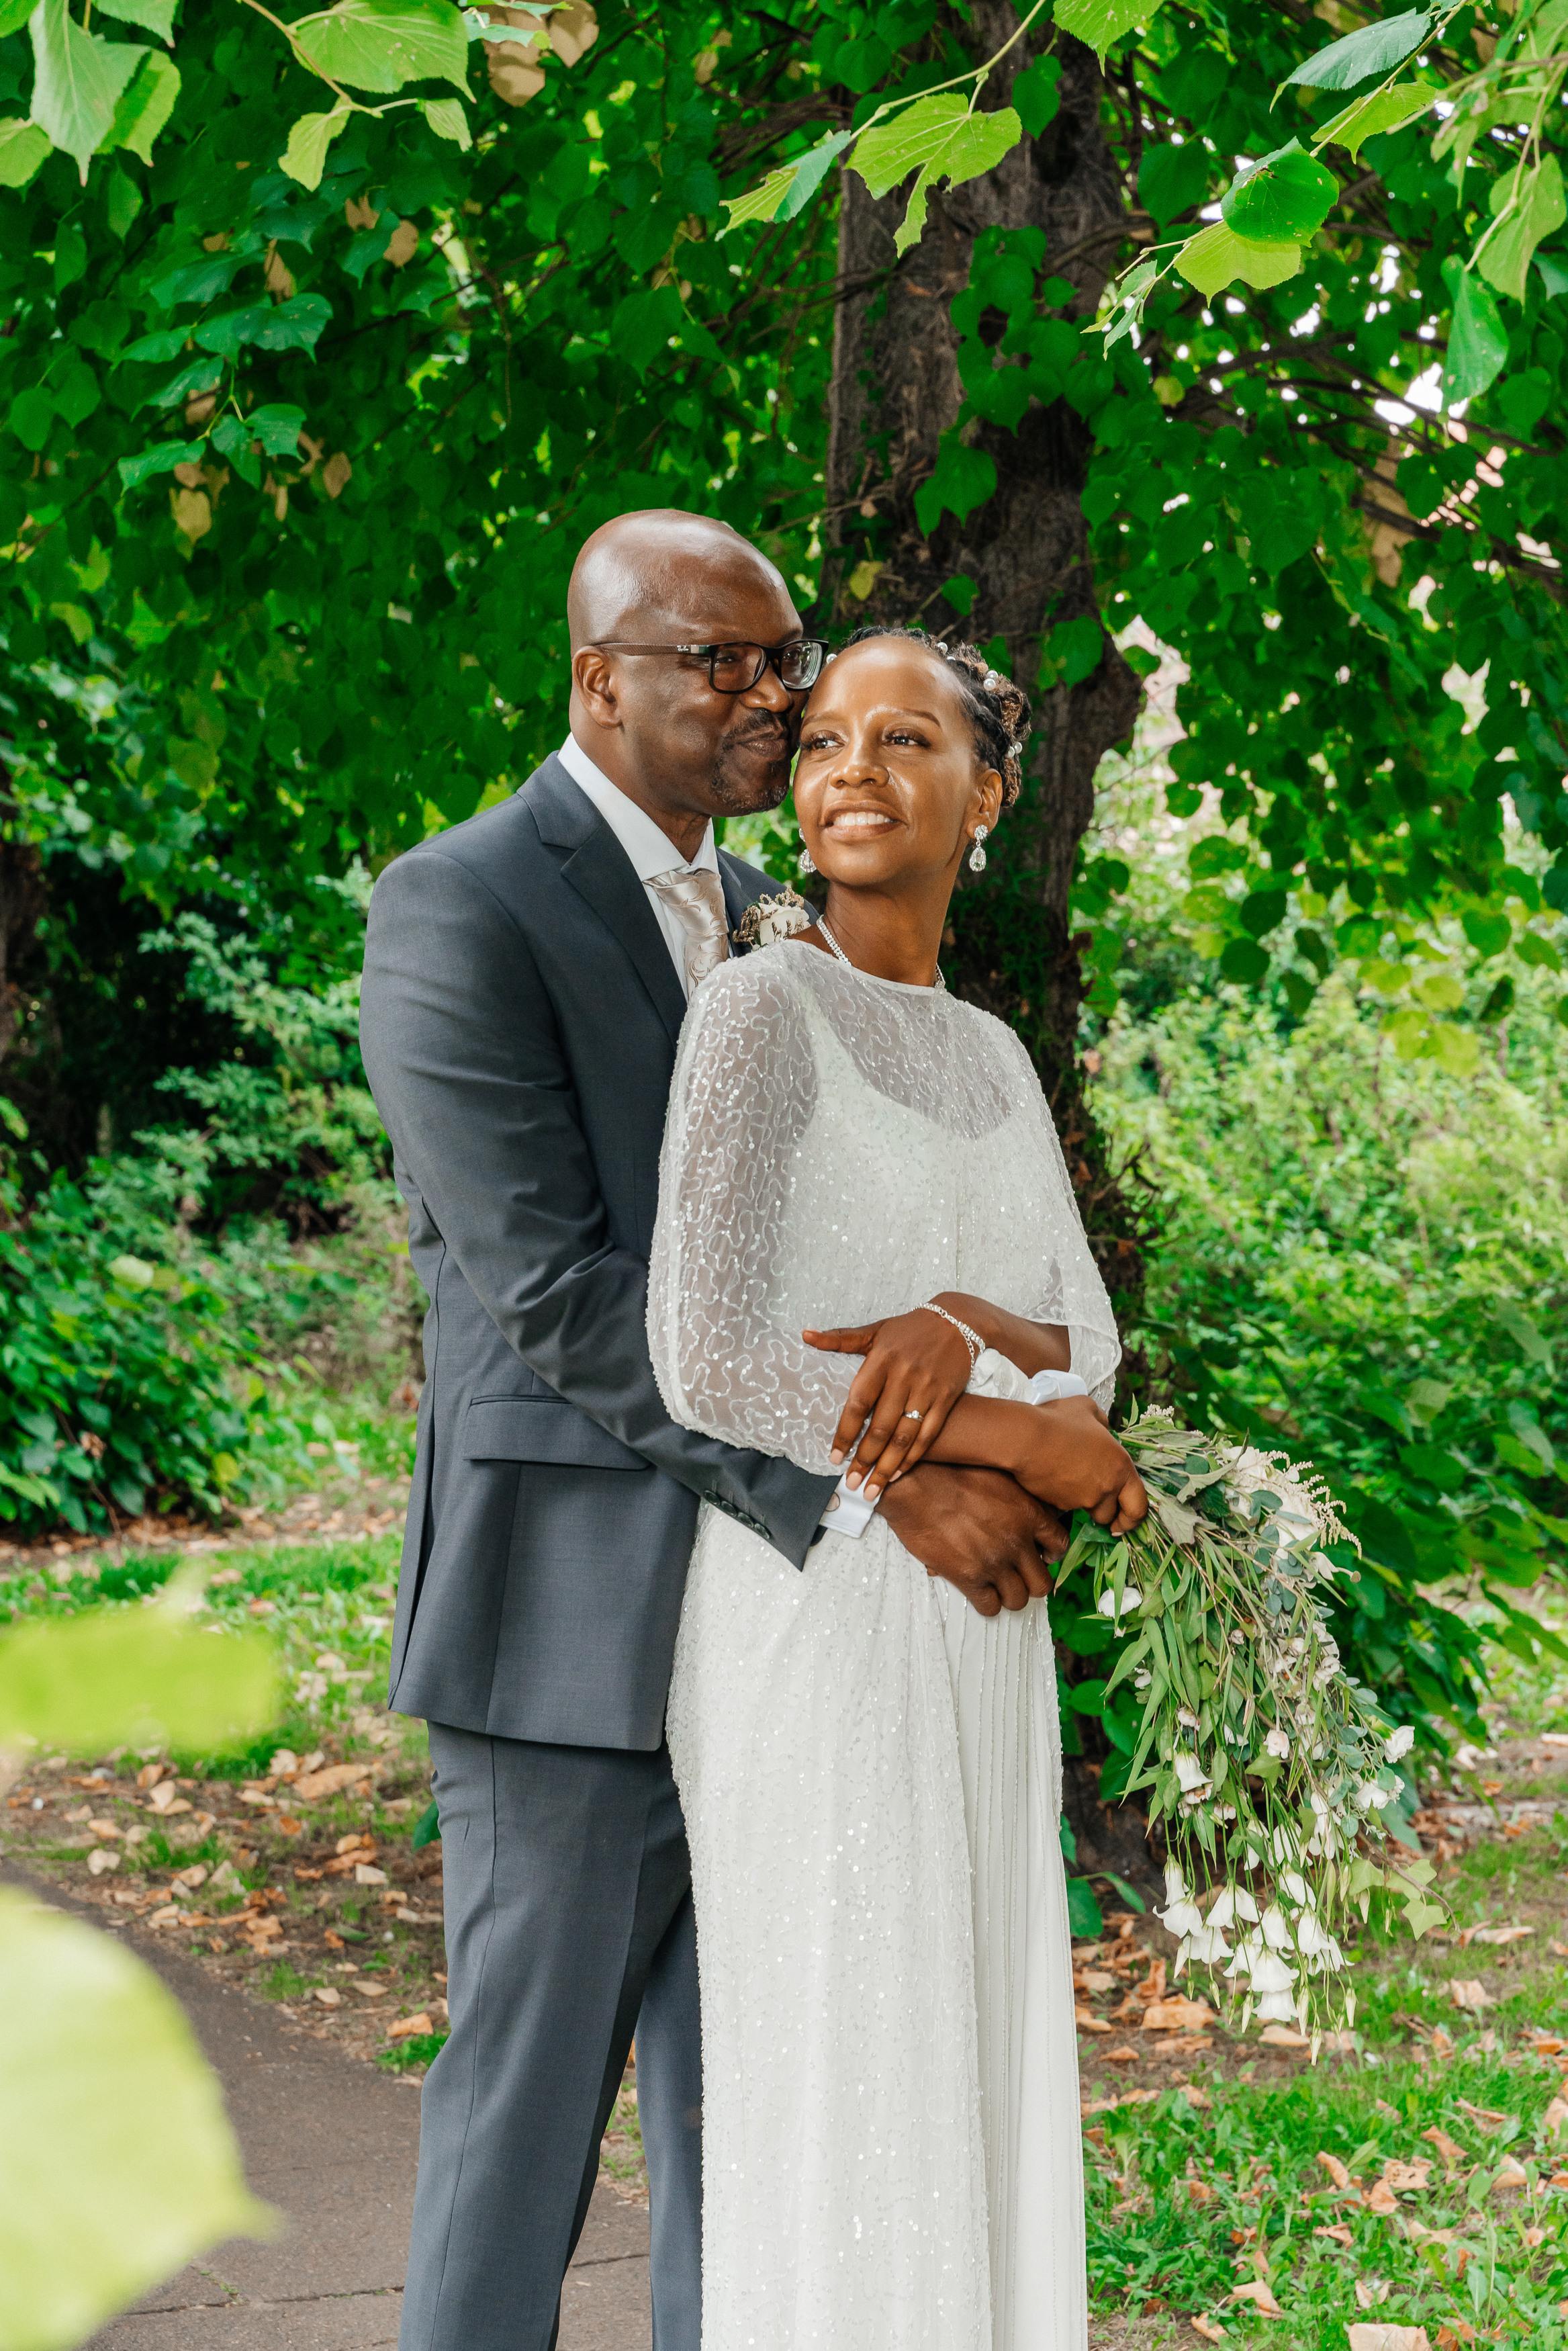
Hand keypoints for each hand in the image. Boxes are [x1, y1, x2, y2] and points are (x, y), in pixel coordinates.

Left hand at [803, 1309, 972, 1497]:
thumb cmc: (909, 1328)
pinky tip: (899, 1473)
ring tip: (873, 1489)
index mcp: (881, 1360)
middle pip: (881, 1427)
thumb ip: (840, 1339)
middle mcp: (904, 1377)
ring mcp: (926, 1390)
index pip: (858, 1404)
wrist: (958, 1321)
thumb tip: (805, 1336)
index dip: (845, 1433)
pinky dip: (912, 1457)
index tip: (834, 1457)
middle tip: (851, 1483)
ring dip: (887, 1467)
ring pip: (904, 1437)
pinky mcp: (946, 1399)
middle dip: (865, 1460)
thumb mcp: (875, 1329)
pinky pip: (927, 1434)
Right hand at [878, 1463, 1067, 1617]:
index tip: (1040, 1555)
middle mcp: (1018, 1541)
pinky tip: (977, 1590)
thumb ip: (1017, 1498)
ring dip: (1008, 1594)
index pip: (1060, 1545)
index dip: (1052, 1555)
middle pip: (1043, 1583)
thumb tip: (1025, 1517)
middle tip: (1017, 1574)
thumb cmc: (951, 1471)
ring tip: (995, 1583)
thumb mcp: (997, 1475)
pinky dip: (986, 1603)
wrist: (915, 1485)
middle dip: (1031, 1581)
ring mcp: (995, 1562)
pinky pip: (990, 1607)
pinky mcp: (969, 1577)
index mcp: (1028, 1513)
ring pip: (1019, 1600)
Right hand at [999, 1395, 1146, 1533]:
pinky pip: (1067, 1506)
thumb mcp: (1088, 1409)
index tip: (1126, 1521)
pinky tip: (1054, 1479)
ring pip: (1088, 1512)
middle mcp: (1106, 1486)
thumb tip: (1103, 1427)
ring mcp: (1083, 1498)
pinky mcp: (1062, 1504)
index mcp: (1121, 1466)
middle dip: (1106, 1514)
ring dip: (1085, 1504)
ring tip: (1072, 1483)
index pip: (1139, 1505)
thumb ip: (1102, 1422)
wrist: (1027, 1439)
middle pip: (1112, 1514)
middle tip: (1100, 1510)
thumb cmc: (1058, 1421)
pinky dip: (1064, 1497)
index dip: (1134, 1517)